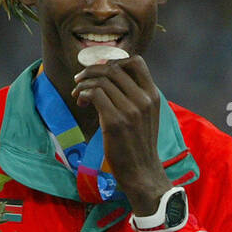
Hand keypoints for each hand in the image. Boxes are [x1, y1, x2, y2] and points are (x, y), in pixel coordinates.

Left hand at [72, 55, 169, 214]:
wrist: (142, 172)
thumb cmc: (140, 144)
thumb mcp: (146, 116)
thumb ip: (135, 96)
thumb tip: (112, 77)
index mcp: (153, 95)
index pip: (136, 62)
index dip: (114, 60)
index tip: (101, 70)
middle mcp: (143, 99)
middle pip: (113, 68)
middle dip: (92, 70)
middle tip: (81, 79)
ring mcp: (130, 110)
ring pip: (101, 80)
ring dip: (84, 83)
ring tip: (78, 94)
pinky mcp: (115, 121)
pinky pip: (94, 93)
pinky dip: (83, 93)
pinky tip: (81, 102)